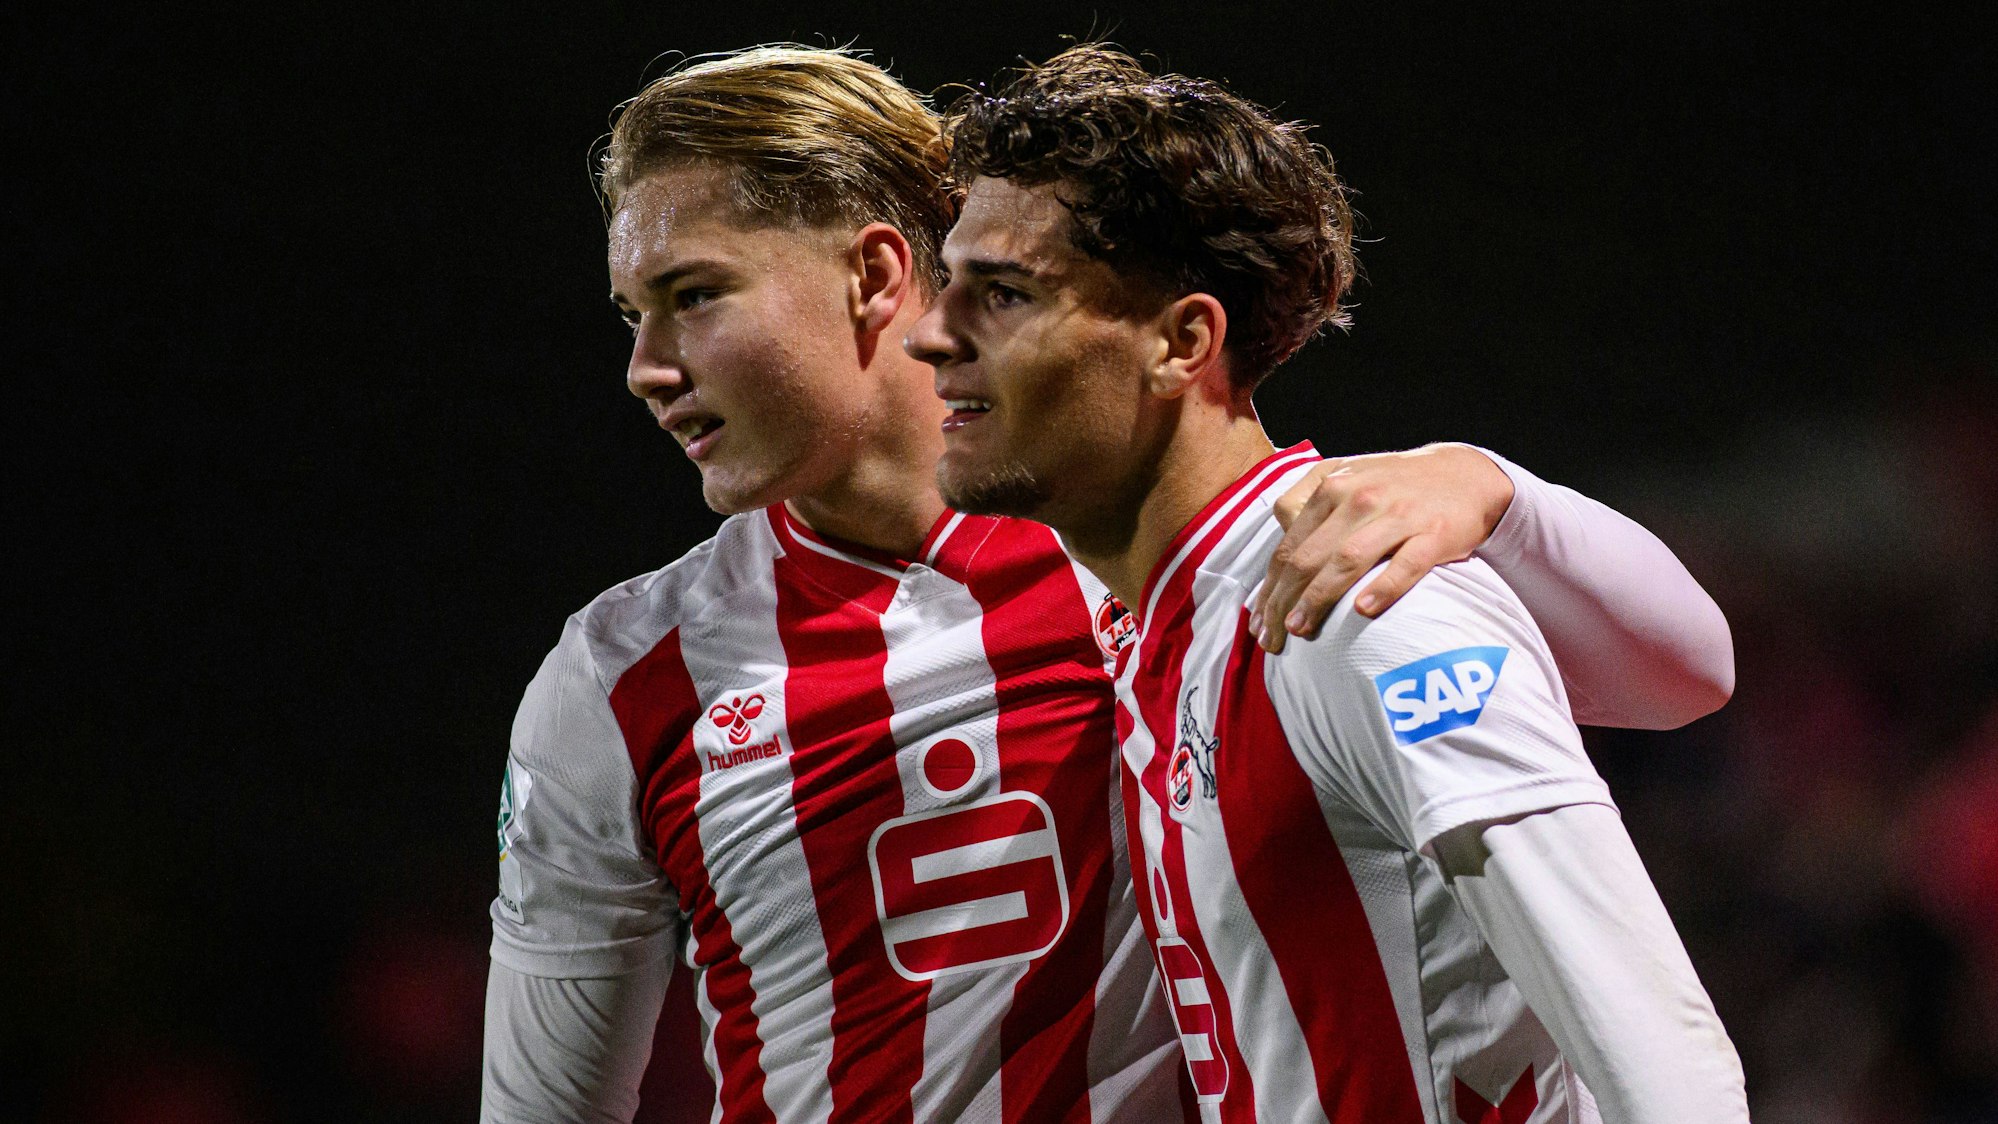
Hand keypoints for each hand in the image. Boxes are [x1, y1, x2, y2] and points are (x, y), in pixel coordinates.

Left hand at [1251, 443, 1514, 651]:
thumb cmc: (1396, 484)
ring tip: (1301, 629)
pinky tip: (1363, 612)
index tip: (1259, 622)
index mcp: (1332, 486)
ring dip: (1319, 597)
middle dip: (1284, 601)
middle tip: (1272, 637)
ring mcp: (1398, 515)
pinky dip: (1384, 587)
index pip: (1290, 546)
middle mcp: (1359, 497)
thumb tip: (1277, 531)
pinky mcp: (1434, 533)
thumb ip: (1308, 498)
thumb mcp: (1348, 475)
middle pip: (1310, 556)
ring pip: (1348, 559)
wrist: (1466, 474)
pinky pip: (1406, 564)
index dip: (1269, 587)